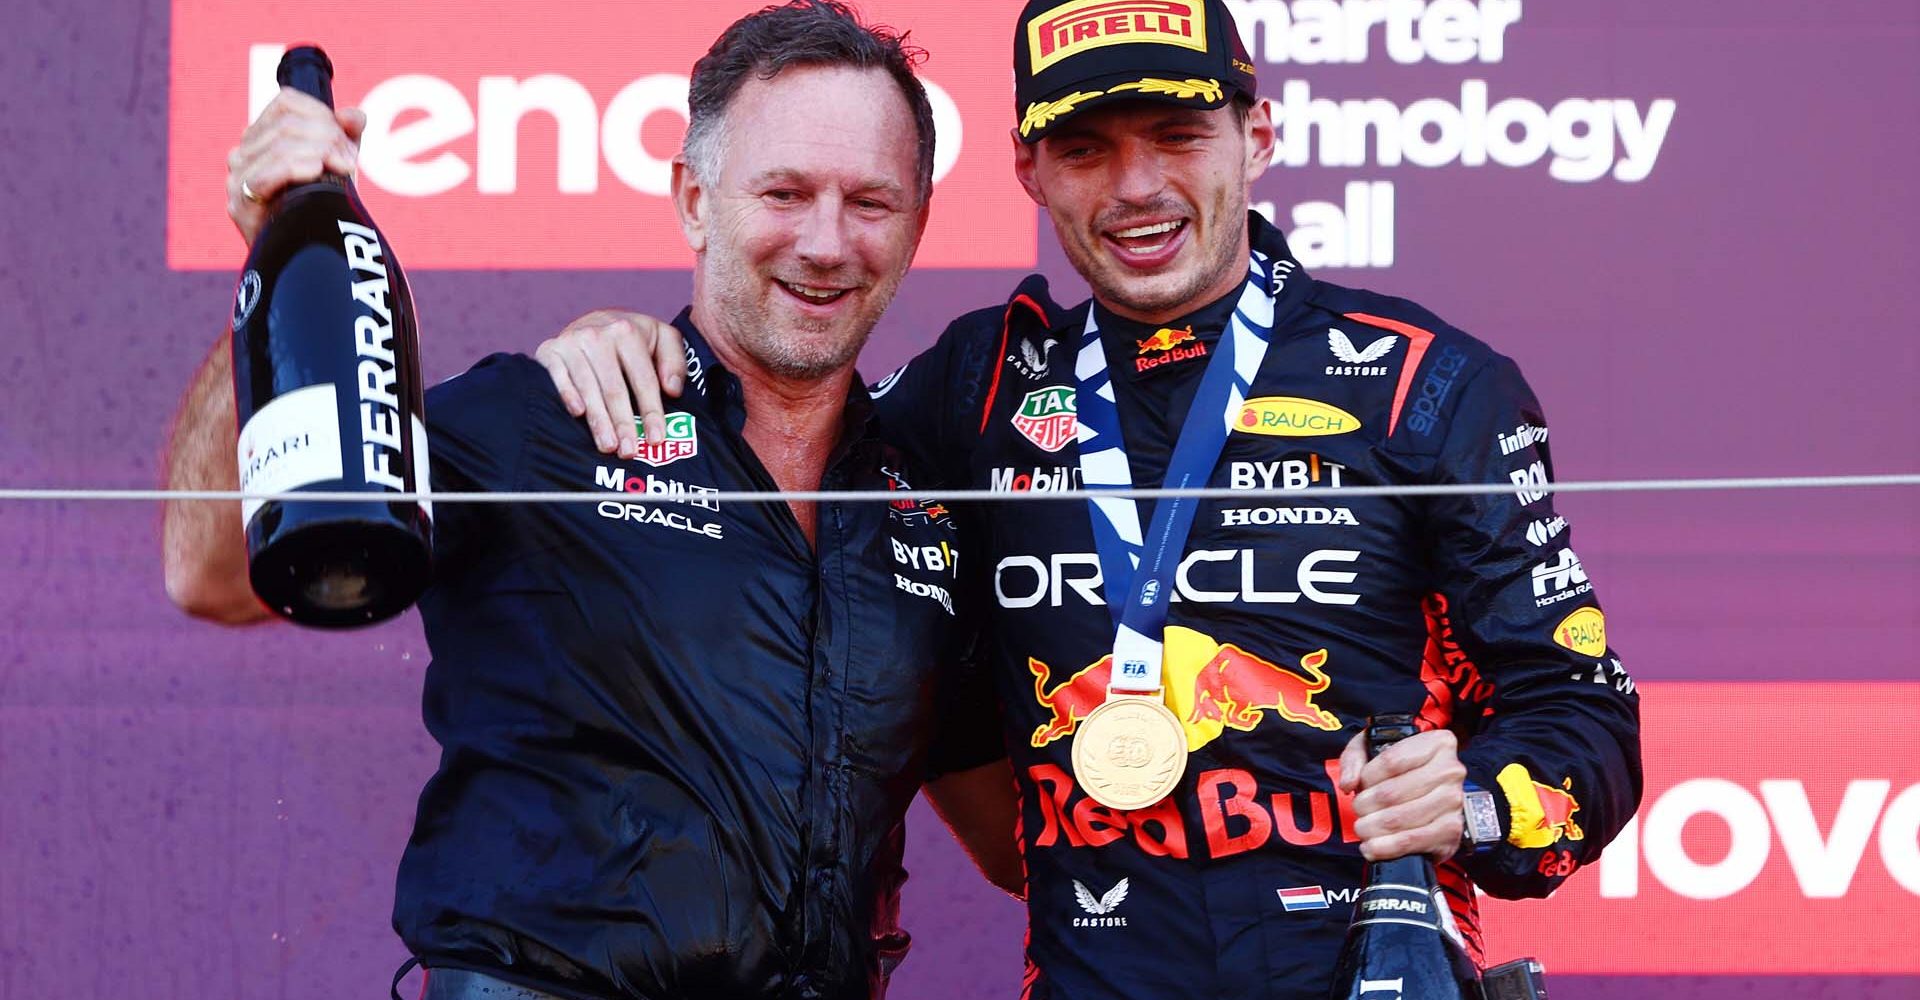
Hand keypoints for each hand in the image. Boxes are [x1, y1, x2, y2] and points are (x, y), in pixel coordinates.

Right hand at [226, 88, 364, 245]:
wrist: (307, 256)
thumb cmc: (320, 208)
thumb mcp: (338, 166)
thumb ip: (346, 136)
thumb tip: (355, 116)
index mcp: (261, 137)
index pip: (286, 103)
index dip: (321, 114)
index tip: (346, 140)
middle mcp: (243, 152)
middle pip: (288, 124)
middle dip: (328, 138)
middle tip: (350, 161)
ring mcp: (238, 178)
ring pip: (282, 145)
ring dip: (321, 153)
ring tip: (343, 170)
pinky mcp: (241, 204)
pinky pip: (267, 174)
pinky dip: (296, 167)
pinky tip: (316, 172)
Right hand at [534, 311, 686, 457]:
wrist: (595, 319)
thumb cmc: (633, 337)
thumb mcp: (662, 338)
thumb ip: (675, 362)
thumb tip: (672, 390)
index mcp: (628, 332)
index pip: (644, 379)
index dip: (651, 411)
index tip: (656, 438)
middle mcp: (598, 335)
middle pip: (614, 388)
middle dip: (623, 423)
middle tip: (629, 451)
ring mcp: (571, 342)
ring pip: (588, 388)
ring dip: (598, 420)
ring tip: (608, 446)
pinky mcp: (549, 350)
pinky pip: (556, 376)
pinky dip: (567, 394)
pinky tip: (578, 414)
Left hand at [1338, 728, 1467, 863]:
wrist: (1431, 795)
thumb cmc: (1402, 769)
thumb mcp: (1374, 749)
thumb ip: (1355, 758)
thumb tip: (1348, 783)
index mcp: (1436, 743)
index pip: (1391, 761)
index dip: (1367, 777)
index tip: (1359, 785)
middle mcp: (1450, 771)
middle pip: (1393, 792)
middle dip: (1365, 806)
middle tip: (1358, 810)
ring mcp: (1453, 802)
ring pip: (1399, 818)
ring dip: (1372, 827)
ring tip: (1362, 828)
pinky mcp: (1450, 830)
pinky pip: (1411, 841)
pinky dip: (1386, 847)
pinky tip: (1373, 846)